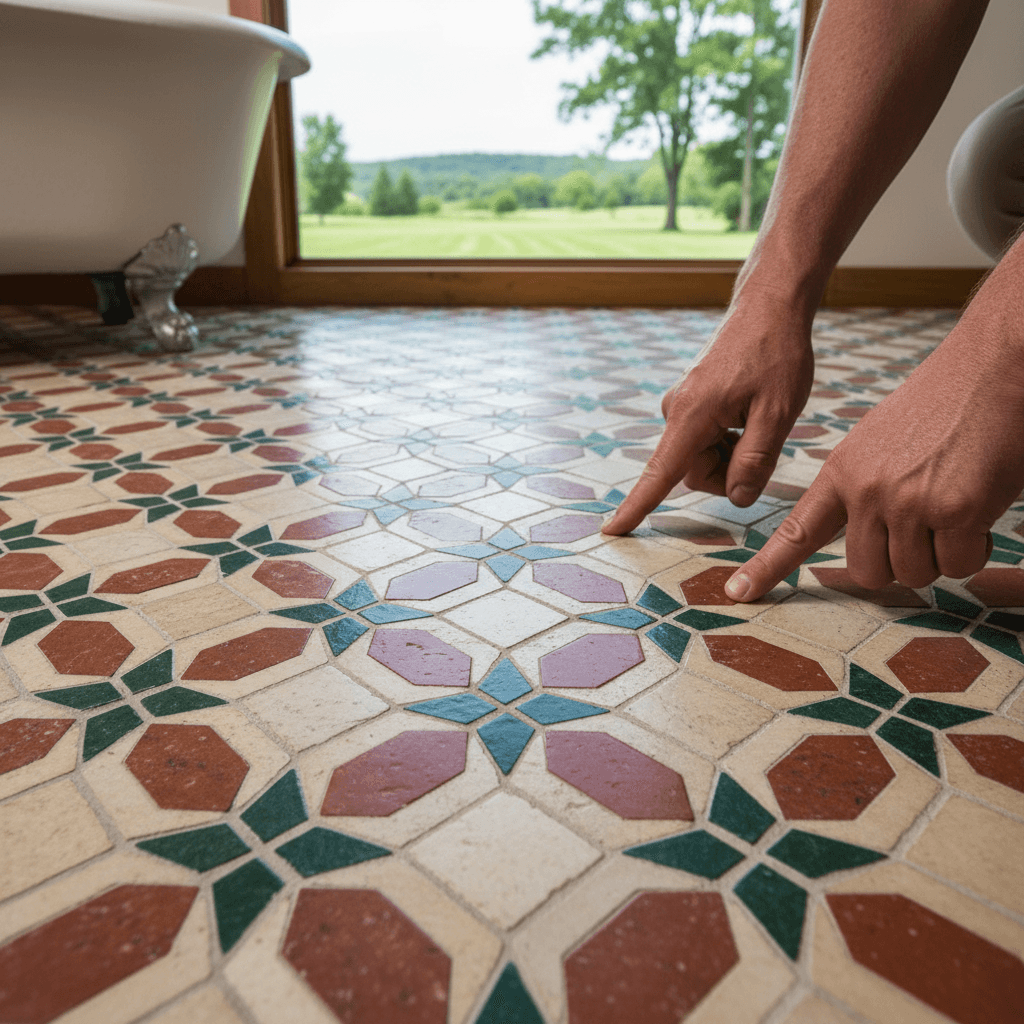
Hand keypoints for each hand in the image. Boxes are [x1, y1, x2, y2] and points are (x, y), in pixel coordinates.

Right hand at [603, 293, 815, 534]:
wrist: (768, 308)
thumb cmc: (776, 354)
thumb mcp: (779, 412)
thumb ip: (755, 461)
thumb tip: (738, 498)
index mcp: (693, 415)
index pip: (660, 474)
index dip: (637, 506)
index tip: (612, 531)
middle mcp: (676, 412)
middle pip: (693, 472)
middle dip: (728, 471)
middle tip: (763, 439)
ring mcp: (681, 407)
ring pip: (701, 458)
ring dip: (732, 453)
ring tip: (757, 417)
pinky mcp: (690, 404)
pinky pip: (704, 440)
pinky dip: (729, 438)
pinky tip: (748, 411)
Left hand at [723, 318, 1023, 600]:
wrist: (991, 369)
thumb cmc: (939, 408)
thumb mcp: (875, 442)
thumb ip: (858, 488)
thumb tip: (862, 539)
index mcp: (841, 474)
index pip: (797, 532)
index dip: (766, 568)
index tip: (738, 594)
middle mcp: (867, 491)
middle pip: (869, 573)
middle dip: (898, 564)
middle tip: (924, 528)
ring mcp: (909, 502)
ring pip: (916, 574)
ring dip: (940, 554)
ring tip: (953, 505)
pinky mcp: (955, 510)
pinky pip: (959, 564)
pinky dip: (974, 548)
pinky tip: (979, 507)